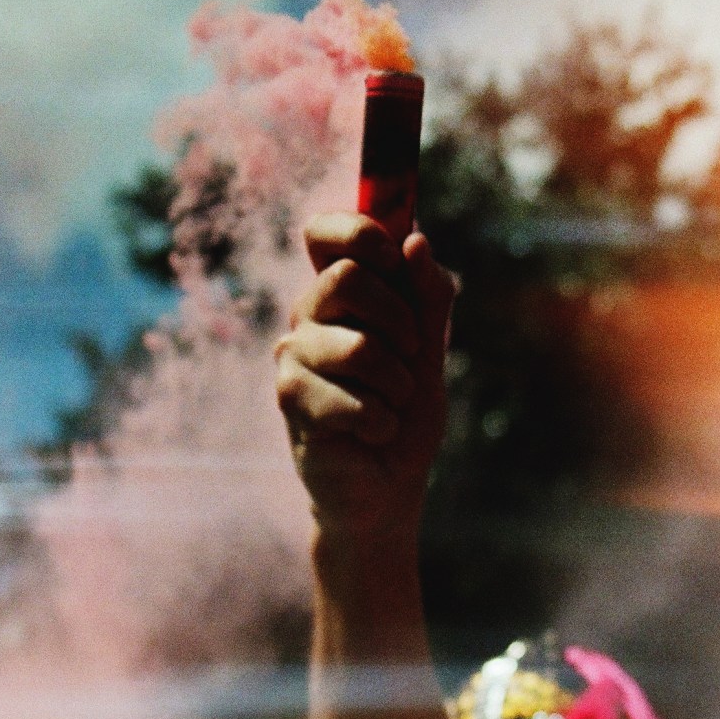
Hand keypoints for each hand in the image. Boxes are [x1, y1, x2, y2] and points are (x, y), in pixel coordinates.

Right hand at [275, 213, 453, 539]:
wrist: (389, 486)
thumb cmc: (406, 414)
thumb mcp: (430, 350)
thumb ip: (428, 297)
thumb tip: (416, 239)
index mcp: (340, 294)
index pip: (324, 232)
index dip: (359, 232)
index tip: (394, 259)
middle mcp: (309, 317)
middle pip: (346, 277)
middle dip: (400, 320)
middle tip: (413, 355)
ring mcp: (293, 356)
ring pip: (357, 346)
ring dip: (396, 384)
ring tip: (394, 405)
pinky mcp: (289, 399)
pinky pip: (348, 398)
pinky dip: (381, 421)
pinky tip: (374, 434)